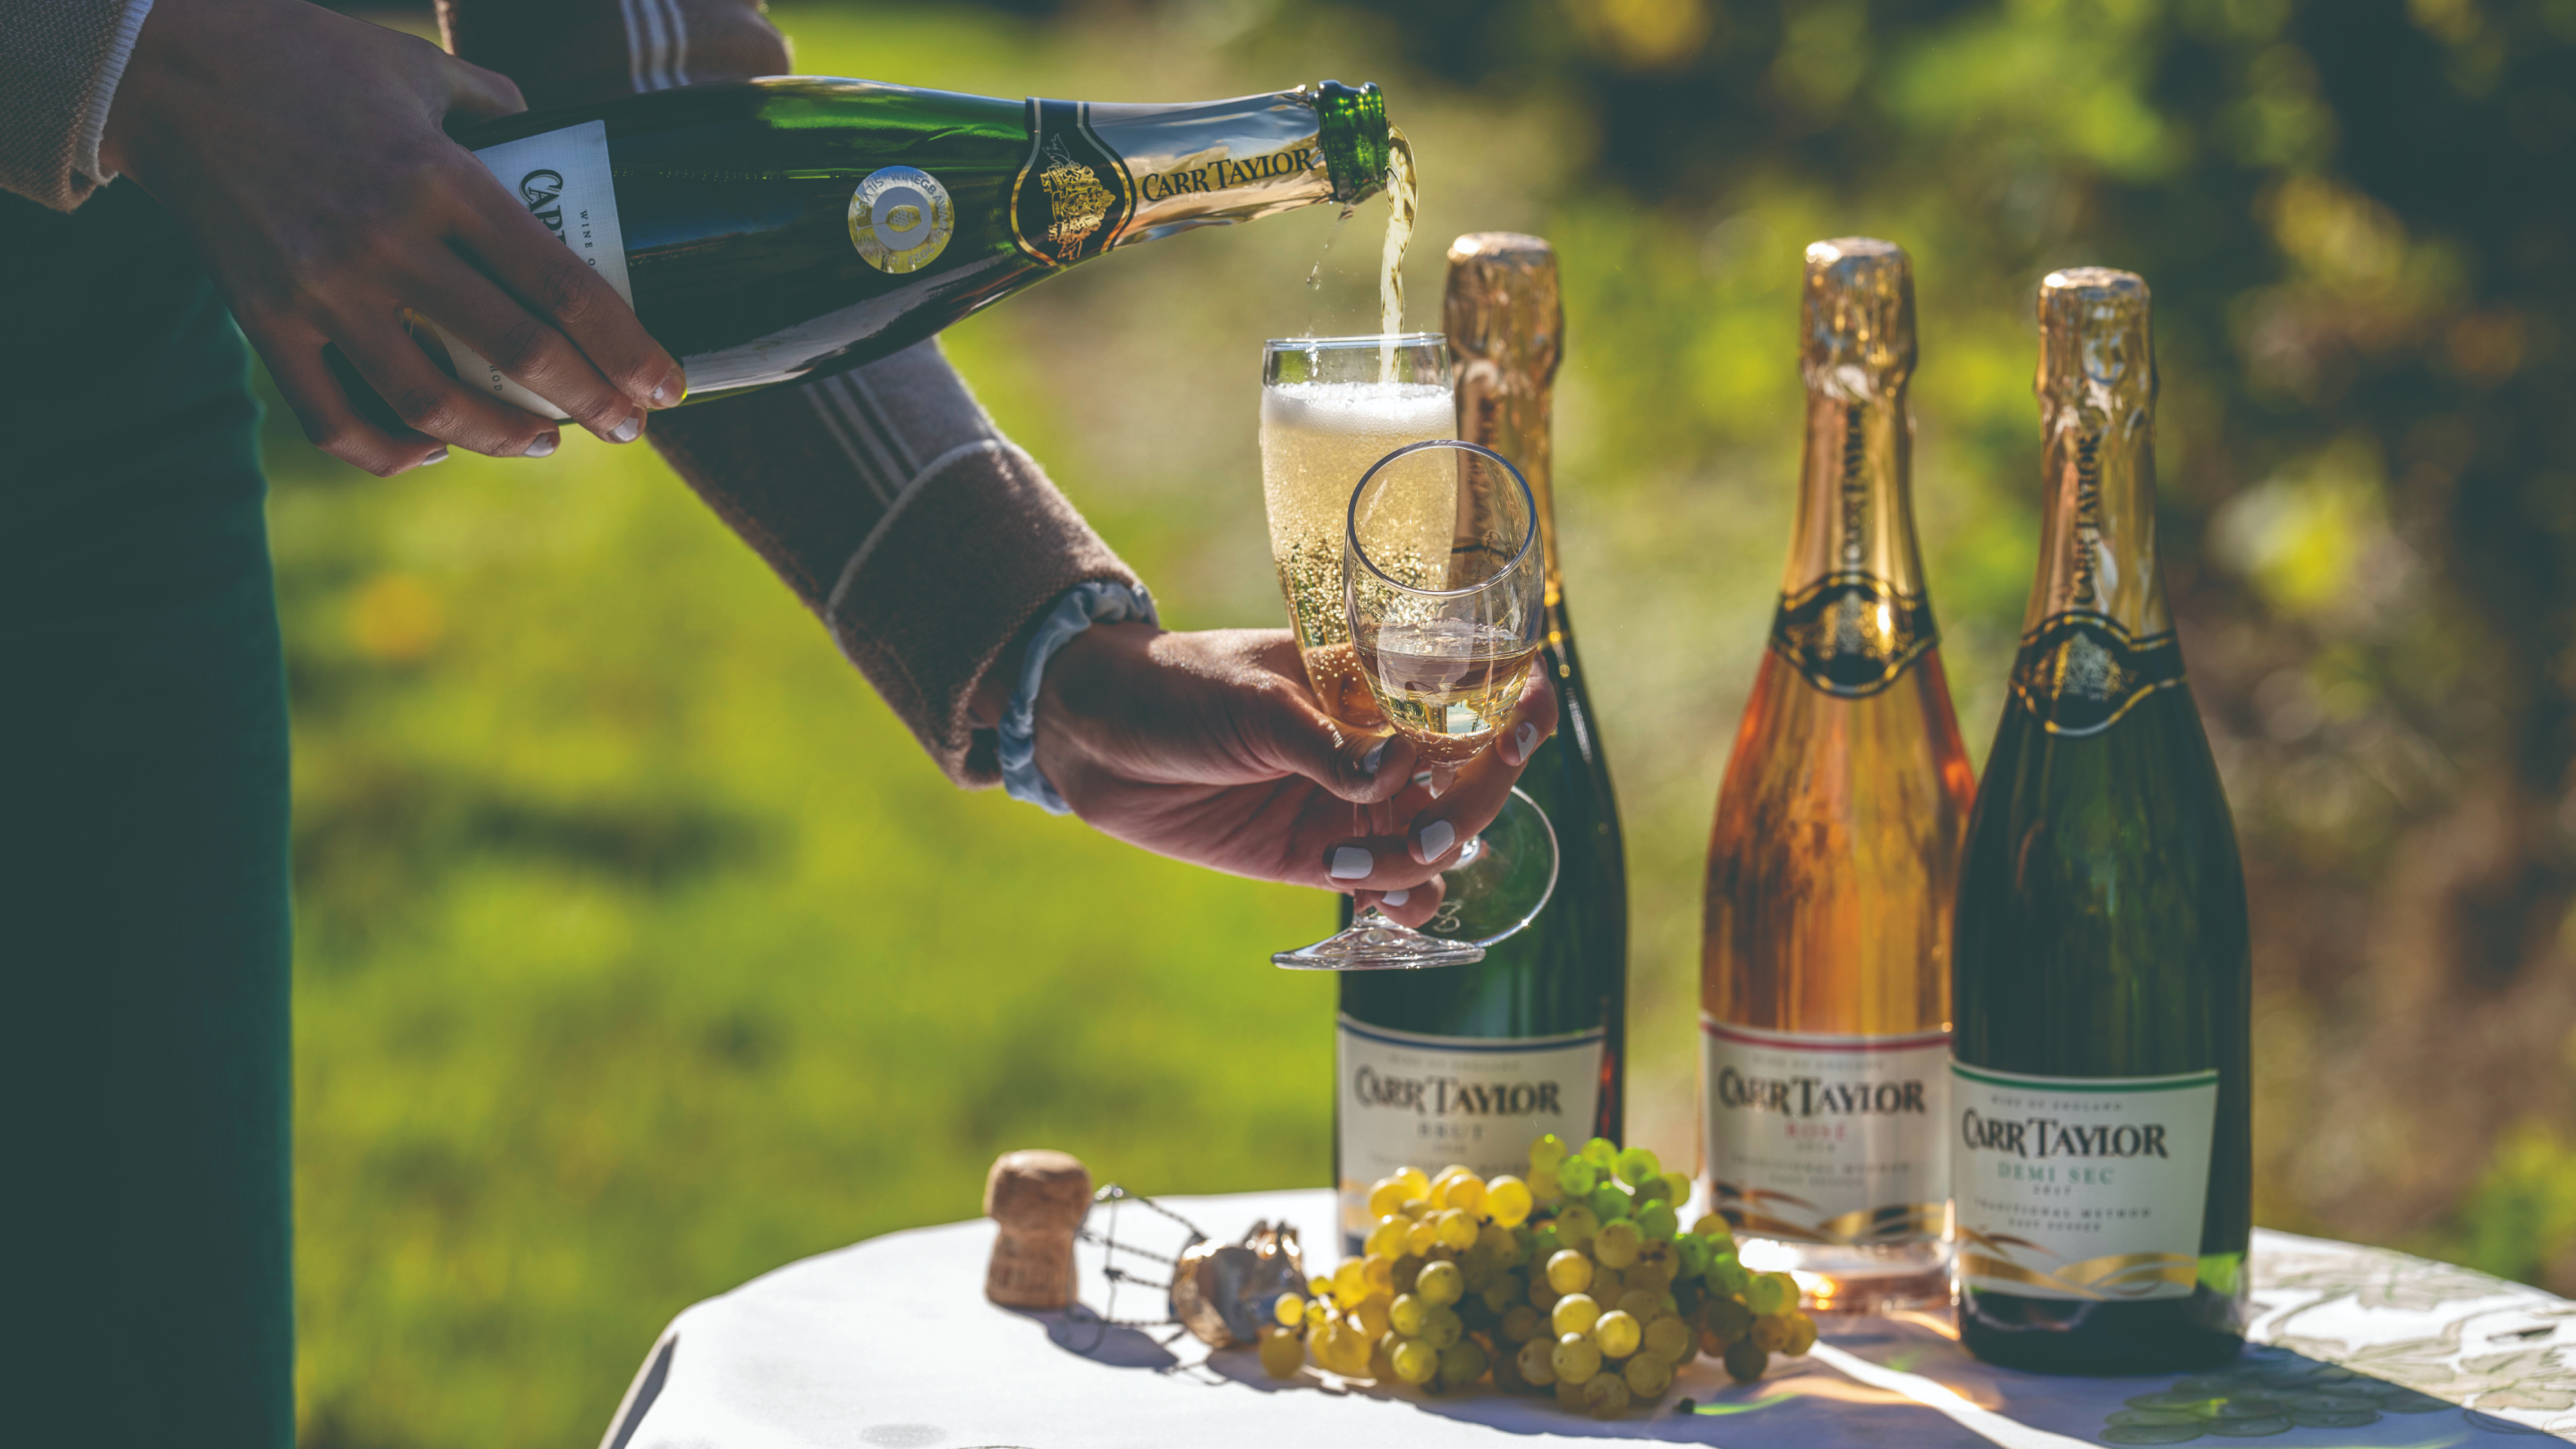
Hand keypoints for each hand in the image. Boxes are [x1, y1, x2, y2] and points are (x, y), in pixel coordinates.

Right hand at [101, 0, 685, 474]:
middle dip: (590, 403)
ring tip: (544, 443)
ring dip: (504, 438)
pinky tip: (434, 449)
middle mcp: (388, 241)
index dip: (625, 348)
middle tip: (628, 430)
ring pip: (432, 402)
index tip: (665, 386)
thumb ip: (494, 103)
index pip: (560, 284)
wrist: (166, 70)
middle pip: (517, 352)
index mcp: (441, 178)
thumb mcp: (415, 68)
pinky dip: (392, 452)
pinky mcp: (264, 319)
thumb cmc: (303, 57)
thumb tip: (554, 129)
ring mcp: (321, 288)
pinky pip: (334, 418)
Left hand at [1030, 626, 1557, 924]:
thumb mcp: (1254, 700)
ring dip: (1434, 855)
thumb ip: (1325, 742)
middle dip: (1478, 798)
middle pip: (1466, 778)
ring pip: (1433, 840)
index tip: (1527, 720)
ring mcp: (1348, 803)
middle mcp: (1375, 745)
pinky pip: (1383, 883)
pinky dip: (1401, 896)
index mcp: (1373, 684)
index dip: (1511, 708)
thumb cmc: (1178, 688)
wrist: (1095, 734)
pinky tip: (1386, 895)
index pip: (1467, 697)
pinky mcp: (1313, 855)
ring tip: (1390, 859)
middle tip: (1441, 823)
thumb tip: (1392, 775)